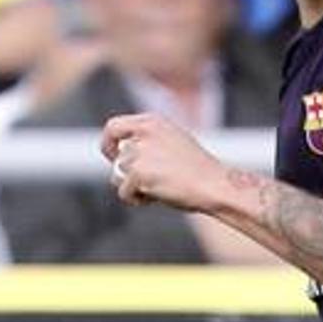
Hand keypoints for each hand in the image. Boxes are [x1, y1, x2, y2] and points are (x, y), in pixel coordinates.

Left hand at [101, 110, 235, 212]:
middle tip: (148, 183)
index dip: (108, 143)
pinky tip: (157, 198)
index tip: (112, 156)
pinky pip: (124, 192)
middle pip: (118, 158)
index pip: (114, 126)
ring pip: (119, 176)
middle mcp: (143, 133)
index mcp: (152, 122)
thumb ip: (148, 142)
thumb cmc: (198, 170)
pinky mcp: (137, 173)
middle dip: (128, 174)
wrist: (214, 185)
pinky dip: (136, 199)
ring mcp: (139, 152)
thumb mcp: (173, 142)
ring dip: (135, 187)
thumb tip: (120, 154)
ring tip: (160, 189)